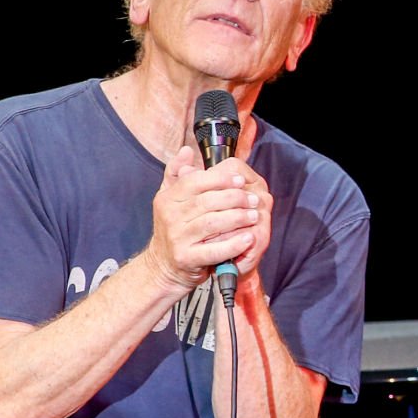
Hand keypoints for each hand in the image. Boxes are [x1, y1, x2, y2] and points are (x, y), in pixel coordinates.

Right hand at [146, 146, 270, 294]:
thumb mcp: (168, 199)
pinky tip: (248, 238)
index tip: (240, 180)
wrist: (162, 267)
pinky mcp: (185, 259)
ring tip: (254, 216)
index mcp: (167, 199)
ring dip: (237, 218)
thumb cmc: (173, 230)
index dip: (220, 179)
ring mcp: (176, 239)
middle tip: (253, 199)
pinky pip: (213, 250)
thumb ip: (176, 174)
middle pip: (206, 202)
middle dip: (234, 198)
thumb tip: (187, 151)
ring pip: (212, 223)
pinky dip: (233, 244)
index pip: (194, 182)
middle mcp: (169, 217)